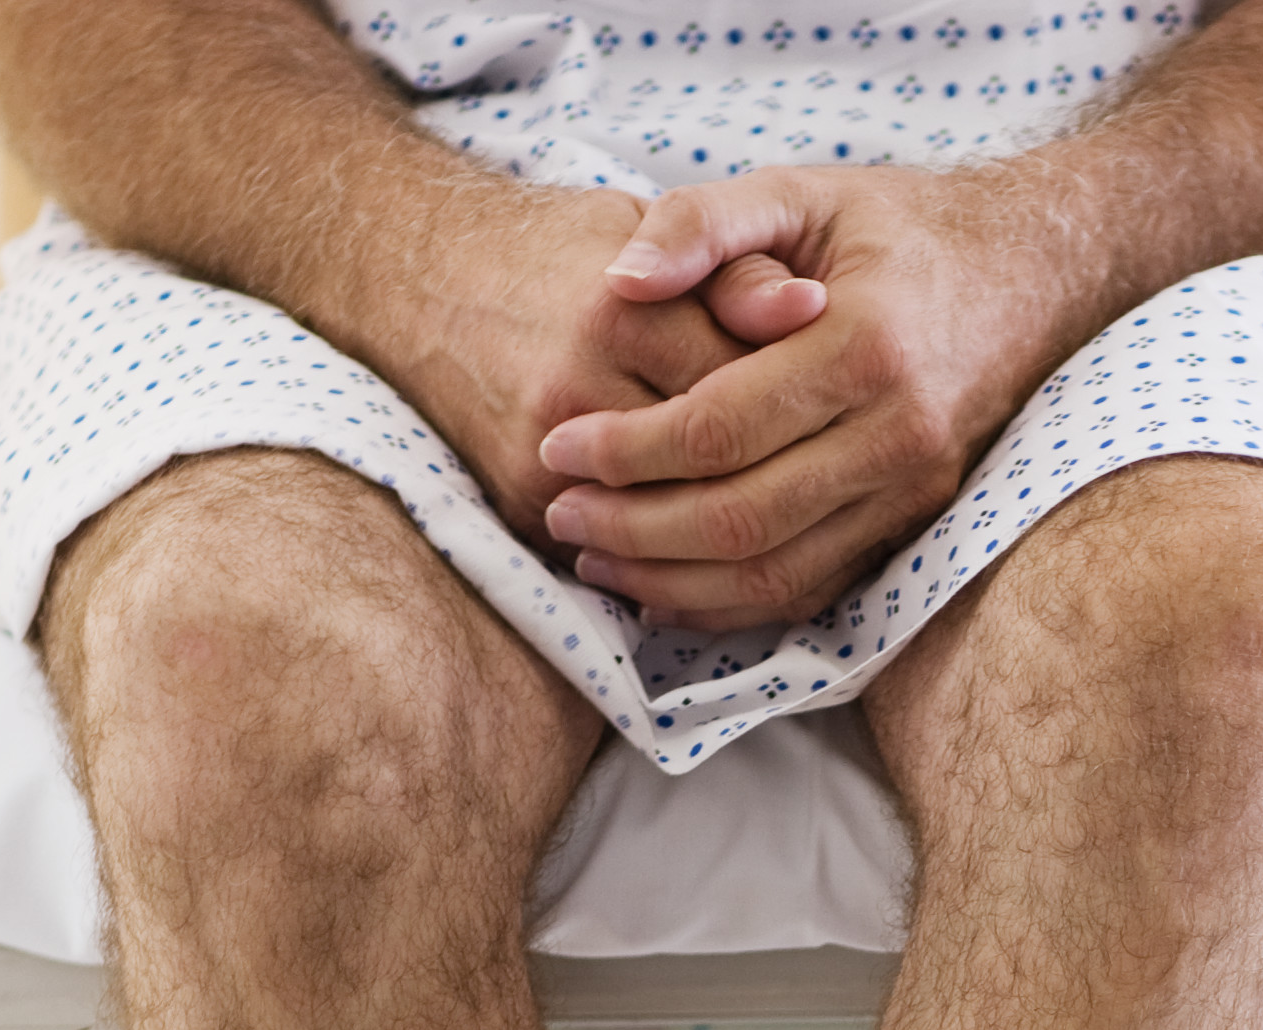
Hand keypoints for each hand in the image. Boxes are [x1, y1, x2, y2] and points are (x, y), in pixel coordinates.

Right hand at [363, 182, 832, 554]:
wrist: (422, 278)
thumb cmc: (558, 251)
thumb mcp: (648, 229)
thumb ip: (732, 269)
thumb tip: (813, 309)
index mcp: (620, 311)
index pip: (750, 385)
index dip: (809, 408)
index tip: (839, 414)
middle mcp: (576, 387)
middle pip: (719, 465)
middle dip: (783, 478)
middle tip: (827, 478)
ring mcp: (544, 458)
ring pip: (677, 527)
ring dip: (740, 538)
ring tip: (791, 522)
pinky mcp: (522, 507)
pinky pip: (625, 561)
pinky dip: (681, 567)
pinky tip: (728, 555)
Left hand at [532, 169, 1109, 632]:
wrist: (1031, 276)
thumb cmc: (900, 228)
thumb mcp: (802, 189)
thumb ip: (703, 221)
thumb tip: (619, 282)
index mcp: (866, 346)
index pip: (719, 427)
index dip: (625, 449)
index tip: (558, 447)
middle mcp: (900, 433)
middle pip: (741, 516)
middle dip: (635, 527)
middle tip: (561, 514)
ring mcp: (915, 492)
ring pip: (775, 572)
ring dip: (672, 580)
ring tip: (596, 558)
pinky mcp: (916, 526)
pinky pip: (813, 590)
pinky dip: (731, 604)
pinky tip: (666, 587)